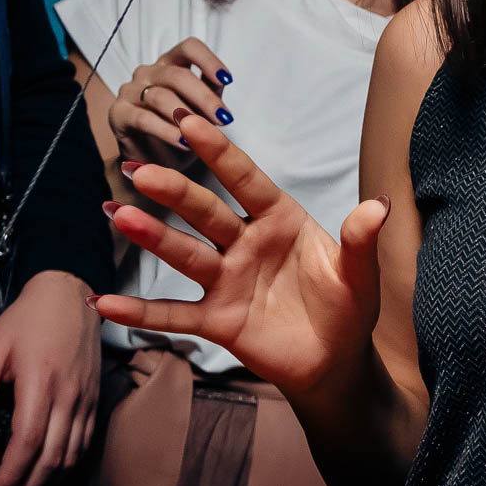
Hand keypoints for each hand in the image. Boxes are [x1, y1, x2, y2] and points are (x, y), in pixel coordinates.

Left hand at [0, 271, 99, 485]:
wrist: (71, 296)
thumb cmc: (27, 321)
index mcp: (41, 381)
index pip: (28, 440)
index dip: (11, 473)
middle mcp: (69, 395)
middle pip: (53, 456)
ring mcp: (86, 399)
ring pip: (72, 455)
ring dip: (47, 482)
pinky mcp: (96, 400)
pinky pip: (85, 443)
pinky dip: (68, 465)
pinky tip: (50, 474)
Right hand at [95, 116, 386, 402]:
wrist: (337, 362)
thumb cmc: (349, 309)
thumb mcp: (361, 274)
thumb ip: (361, 240)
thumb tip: (380, 205)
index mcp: (282, 220)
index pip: (246, 180)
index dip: (221, 153)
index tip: (192, 123)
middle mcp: (247, 243)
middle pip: (206, 212)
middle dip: (174, 191)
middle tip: (139, 170)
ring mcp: (228, 281)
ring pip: (185, 254)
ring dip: (152, 236)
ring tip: (119, 214)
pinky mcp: (217, 320)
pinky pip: (174, 314)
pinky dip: (140, 310)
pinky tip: (106, 301)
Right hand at [109, 38, 233, 167]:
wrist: (152, 160)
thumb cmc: (179, 127)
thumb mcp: (201, 108)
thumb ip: (210, 91)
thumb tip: (224, 80)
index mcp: (171, 64)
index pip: (189, 48)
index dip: (208, 61)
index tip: (227, 80)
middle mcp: (149, 72)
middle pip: (177, 75)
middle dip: (204, 98)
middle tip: (223, 119)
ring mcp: (130, 90)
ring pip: (160, 97)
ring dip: (185, 116)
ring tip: (203, 133)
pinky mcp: (118, 113)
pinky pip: (143, 119)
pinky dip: (166, 131)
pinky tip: (183, 142)